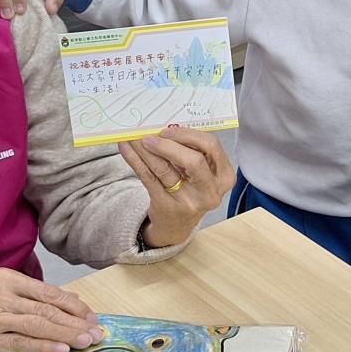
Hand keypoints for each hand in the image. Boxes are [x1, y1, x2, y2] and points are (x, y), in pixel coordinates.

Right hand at [0, 267, 102, 351]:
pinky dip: (43, 346)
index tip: (92, 316)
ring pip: (37, 325)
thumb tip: (68, 302)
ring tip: (86, 341)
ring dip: (66, 334)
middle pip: (46, 309)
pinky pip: (20, 343)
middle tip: (97, 332)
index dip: (74, 305)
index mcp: (6, 279)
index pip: (48, 292)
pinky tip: (60, 350)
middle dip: (76, 322)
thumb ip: (29, 297)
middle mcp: (0, 295)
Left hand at [118, 126, 235, 247]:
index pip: (212, 147)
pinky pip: (148, 178)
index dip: (190, 136)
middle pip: (194, 161)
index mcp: (224, 177)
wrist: (177, 225)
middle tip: (151, 136)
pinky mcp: (166, 206)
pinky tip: (126, 148)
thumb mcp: (203, 174)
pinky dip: (135, 160)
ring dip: (146, 149)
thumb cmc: (192, 190)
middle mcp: (210, 191)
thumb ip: (194, 152)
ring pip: (165, 168)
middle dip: (169, 144)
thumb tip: (167, 127)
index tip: (169, 130)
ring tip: (134, 137)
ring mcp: (189, 201)